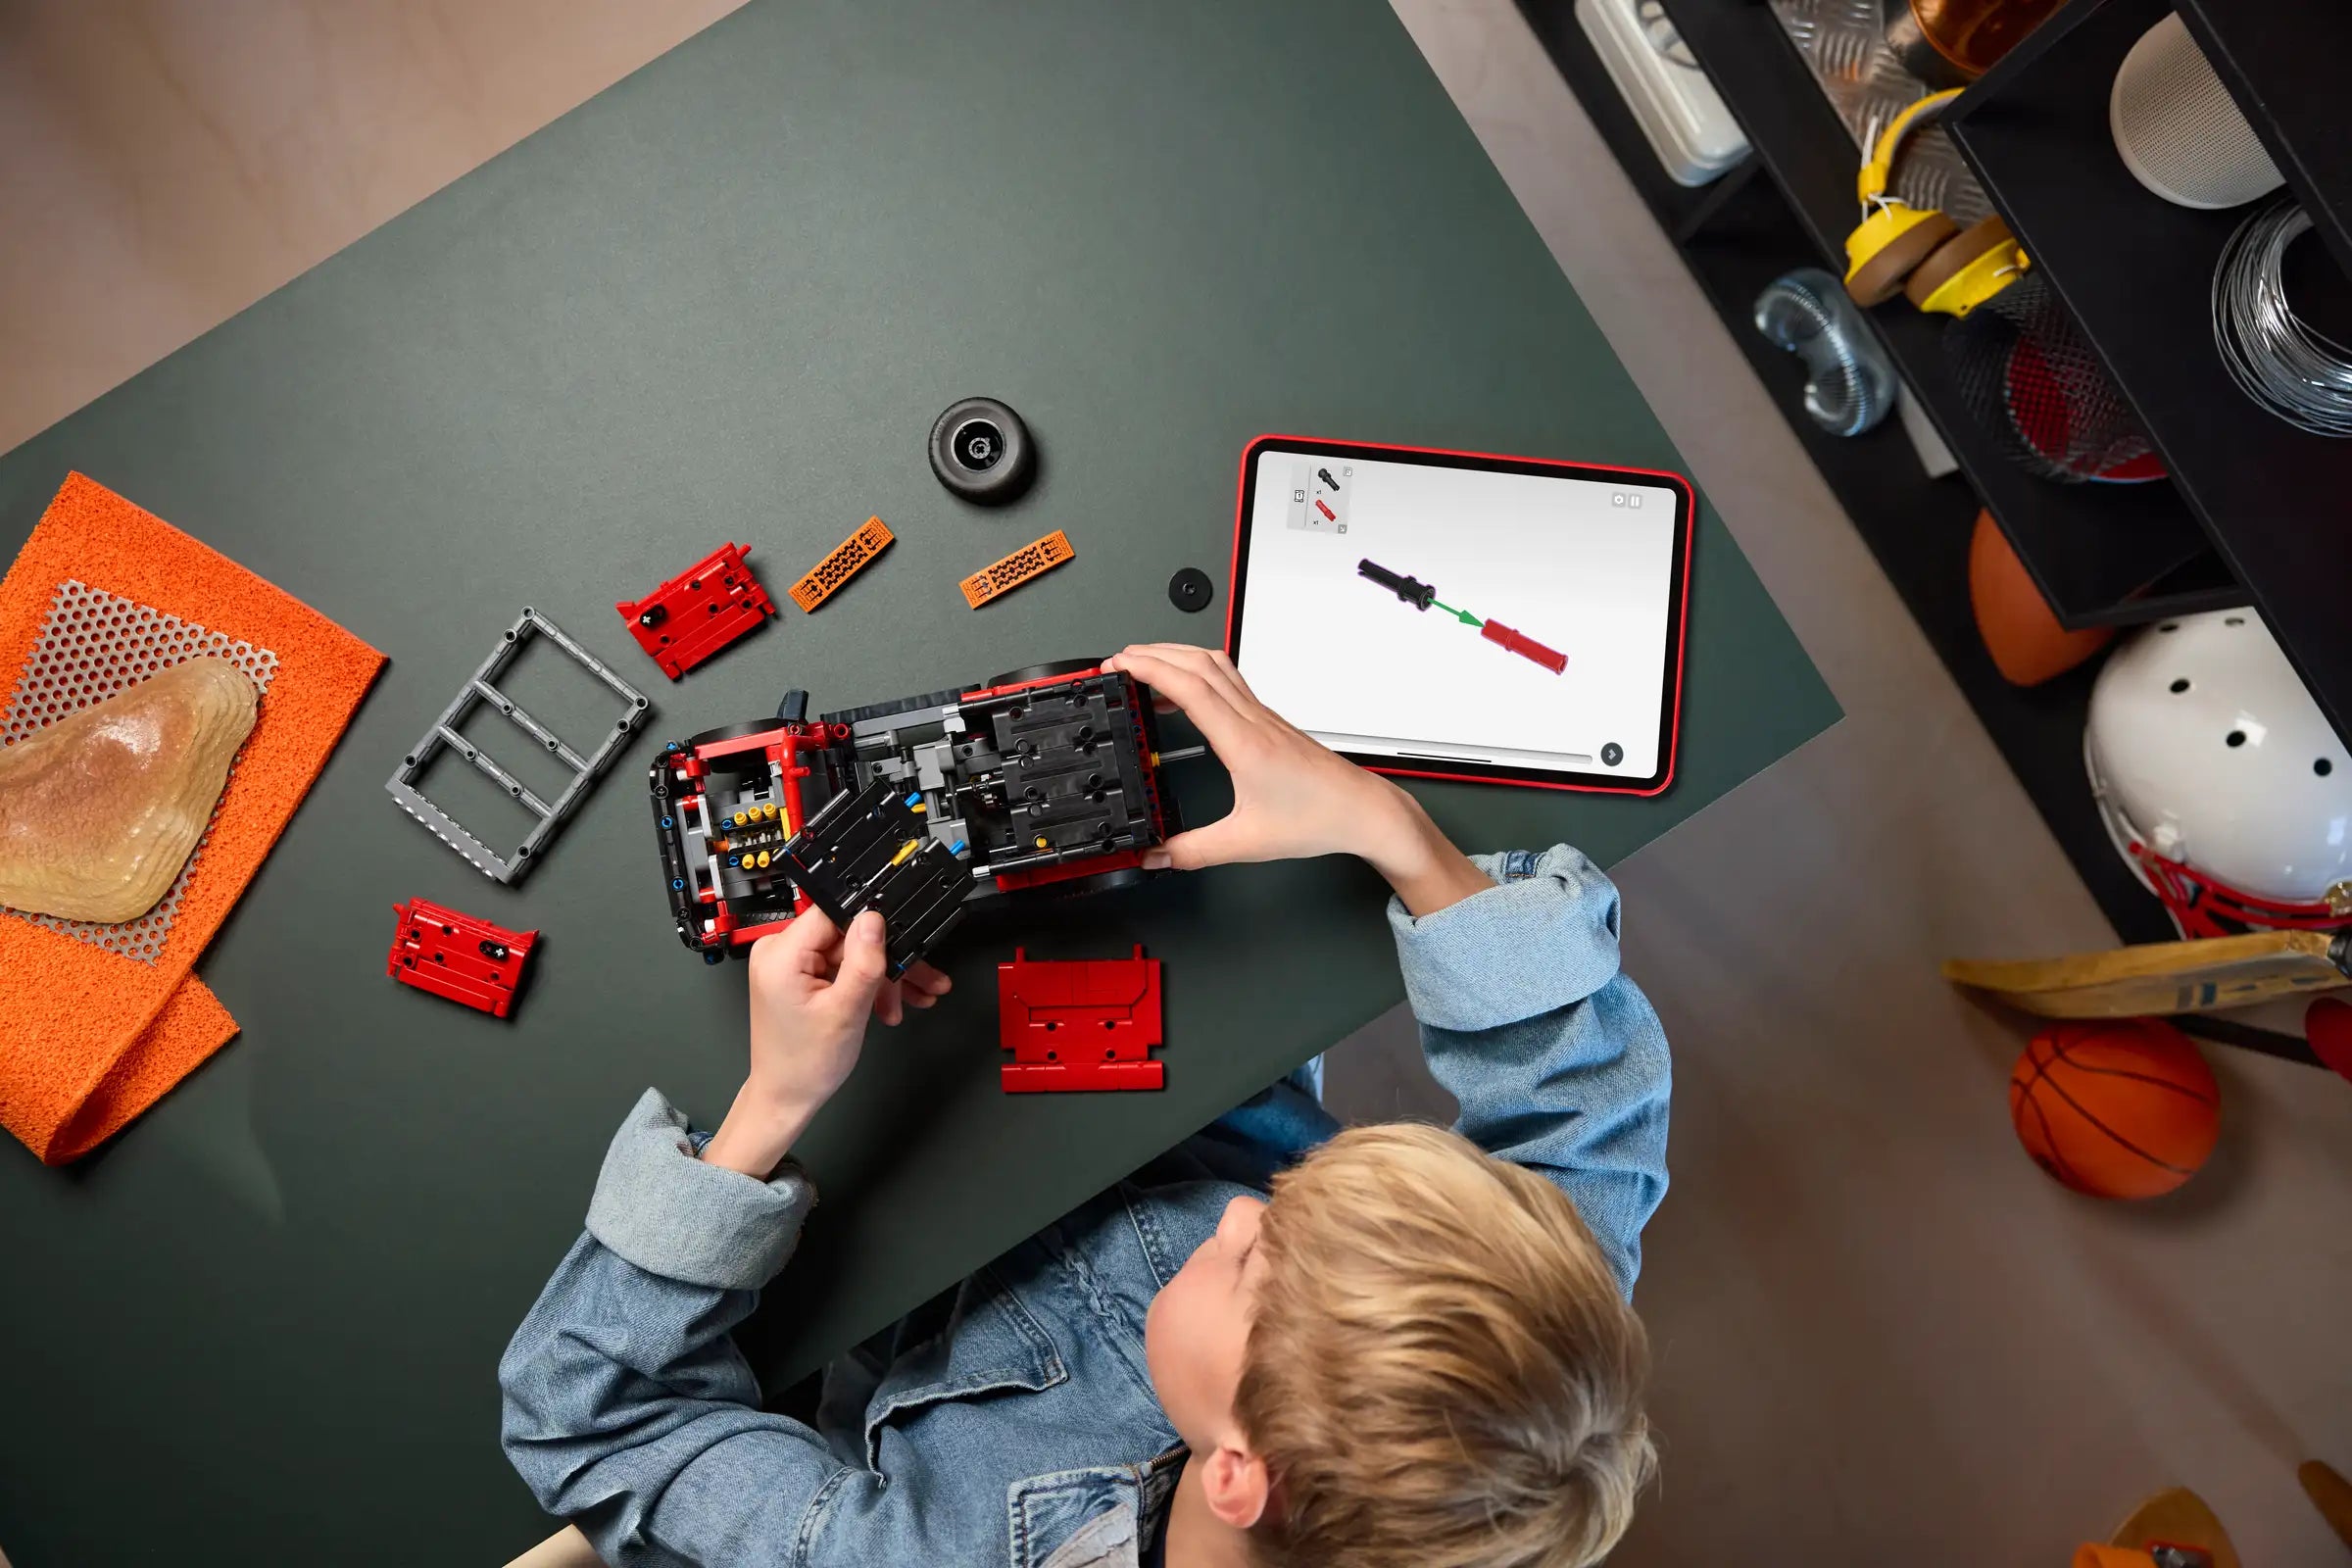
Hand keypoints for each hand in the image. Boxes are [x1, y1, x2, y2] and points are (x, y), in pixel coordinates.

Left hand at [701, 909, 951, 1177]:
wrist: (787, 1098)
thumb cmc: (805, 1064)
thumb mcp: (846, 1011)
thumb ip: (863, 962)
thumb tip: (875, 917)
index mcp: (781, 953)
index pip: (835, 913)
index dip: (873, 924)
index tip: (905, 938)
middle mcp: (780, 951)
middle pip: (849, 935)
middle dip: (887, 961)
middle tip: (923, 979)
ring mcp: (791, 963)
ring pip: (852, 953)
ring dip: (885, 977)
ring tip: (918, 996)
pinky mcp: (801, 975)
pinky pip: (842, 967)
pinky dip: (868, 984)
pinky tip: (892, 1003)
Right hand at [1102, 643, 1489, 915]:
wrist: (1362, 811)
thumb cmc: (1319, 818)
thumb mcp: (1246, 843)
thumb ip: (1193, 851)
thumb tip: (1156, 855)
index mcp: (1243, 742)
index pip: (1190, 687)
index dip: (1150, 669)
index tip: (1119, 665)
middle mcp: (1253, 720)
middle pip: (1198, 663)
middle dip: (1153, 653)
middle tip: (1118, 661)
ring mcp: (1262, 716)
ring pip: (1216, 666)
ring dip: (1176, 656)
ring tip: (1145, 666)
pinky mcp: (1269, 722)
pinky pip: (1228, 682)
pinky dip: (1198, 675)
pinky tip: (1186, 694)